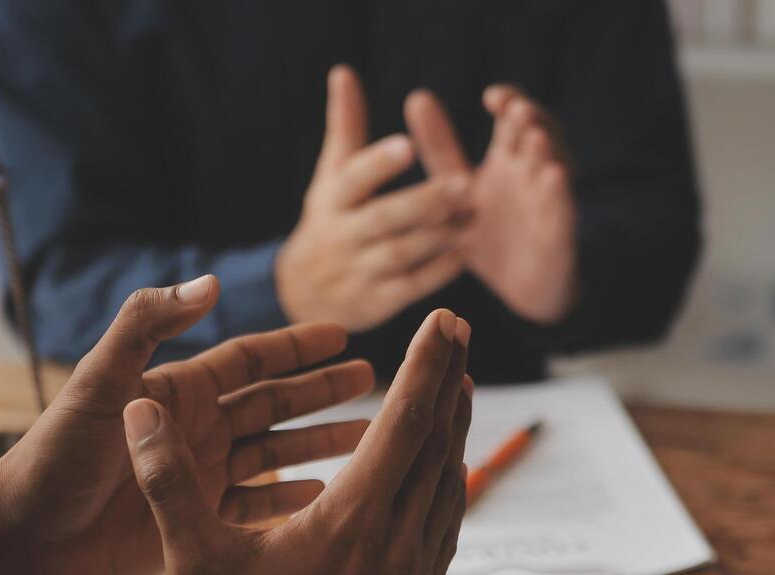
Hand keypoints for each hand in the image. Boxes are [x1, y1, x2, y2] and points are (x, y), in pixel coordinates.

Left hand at [0, 275, 374, 574]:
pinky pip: (258, 506)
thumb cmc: (55, 457)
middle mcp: (195, 428)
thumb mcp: (99, 385)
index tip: (343, 333)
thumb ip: (147, 328)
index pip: (251, 360)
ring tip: (372, 439)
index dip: (297, 346)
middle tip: (377, 380)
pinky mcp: (196, 521)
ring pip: (276, 453)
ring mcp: (198, 475)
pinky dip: (294, 500)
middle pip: (275, 403)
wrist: (26, 538)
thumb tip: (209, 282)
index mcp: (178, 391)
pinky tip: (331, 495)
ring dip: (321, 443)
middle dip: (324, 390)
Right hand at [125, 309, 472, 574]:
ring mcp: (417, 573)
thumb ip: (168, 483)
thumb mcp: (195, 566)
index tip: (448, 321)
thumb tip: (138, 414)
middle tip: (458, 336)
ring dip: (454, 432)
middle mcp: (400, 538)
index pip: (405, 420)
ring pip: (450, 484)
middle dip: (450, 380)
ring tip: (456, 395)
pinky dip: (449, 485)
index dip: (427, 364)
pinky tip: (444, 482)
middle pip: (439, 441)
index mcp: (355, 517)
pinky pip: (446, 525)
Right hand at [275, 65, 470, 332]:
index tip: (409, 144)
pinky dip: (436, 272)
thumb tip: (344, 72)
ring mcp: (358, 271)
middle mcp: (342, 235)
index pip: (354, 178)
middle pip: (384, 218)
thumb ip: (345, 127)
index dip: (379, 163)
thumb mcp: (330, 175)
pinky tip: (463, 253)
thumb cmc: (330, 218)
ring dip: (437, 236)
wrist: (303, 292)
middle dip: (424, 202)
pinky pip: (409, 287)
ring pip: (399, 253)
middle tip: (465, 182)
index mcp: (332, 199)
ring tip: (472, 216)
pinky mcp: (376, 302)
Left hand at [405, 84, 579, 323]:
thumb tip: (416, 96)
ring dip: (548, 150)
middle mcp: (533, 173)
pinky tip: (553, 176)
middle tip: (515, 109)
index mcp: (509, 158)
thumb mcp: (456, 190)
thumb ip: (440, 148)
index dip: (509, 101)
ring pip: (557, 165)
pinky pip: (563, 209)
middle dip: (531, 119)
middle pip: (541, 132)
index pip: (515, 117)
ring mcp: (549, 201)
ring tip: (536, 136)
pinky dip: (560, 193)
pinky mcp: (559, 232)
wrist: (517, 289)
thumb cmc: (488, 234)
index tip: (491, 98)